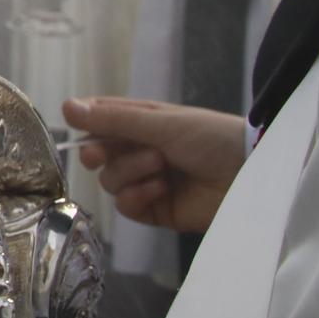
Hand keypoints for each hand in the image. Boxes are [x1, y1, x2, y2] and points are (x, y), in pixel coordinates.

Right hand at [62, 96, 247, 231]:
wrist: (253, 174)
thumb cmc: (212, 137)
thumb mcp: (162, 122)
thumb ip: (113, 119)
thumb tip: (65, 107)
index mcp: (142, 123)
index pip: (100, 120)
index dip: (86, 123)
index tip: (76, 123)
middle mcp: (141, 152)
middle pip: (97, 155)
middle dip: (98, 153)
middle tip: (100, 153)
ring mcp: (148, 182)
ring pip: (110, 181)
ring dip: (131, 172)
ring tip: (161, 166)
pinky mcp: (157, 210)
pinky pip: (126, 206)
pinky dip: (137, 197)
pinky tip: (159, 188)